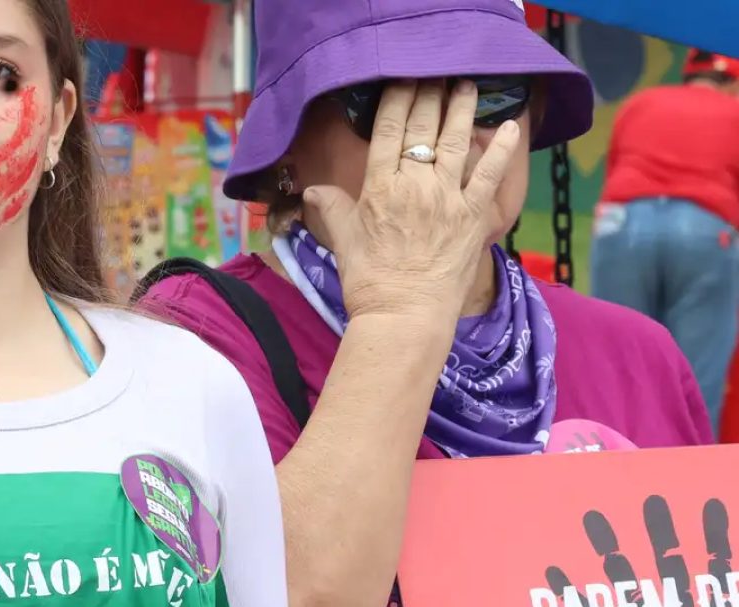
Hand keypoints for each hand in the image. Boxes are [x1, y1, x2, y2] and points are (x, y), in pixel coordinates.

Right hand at [304, 80, 519, 322]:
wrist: (403, 317)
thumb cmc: (369, 283)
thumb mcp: (343, 241)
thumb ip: (331, 208)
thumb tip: (312, 190)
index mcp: (380, 187)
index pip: (389, 129)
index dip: (398, 97)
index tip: (405, 77)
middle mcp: (414, 184)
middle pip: (423, 127)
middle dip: (430, 94)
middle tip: (437, 73)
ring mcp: (447, 198)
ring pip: (456, 141)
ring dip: (463, 108)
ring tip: (467, 86)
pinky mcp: (473, 216)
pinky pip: (490, 175)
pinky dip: (502, 150)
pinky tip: (511, 129)